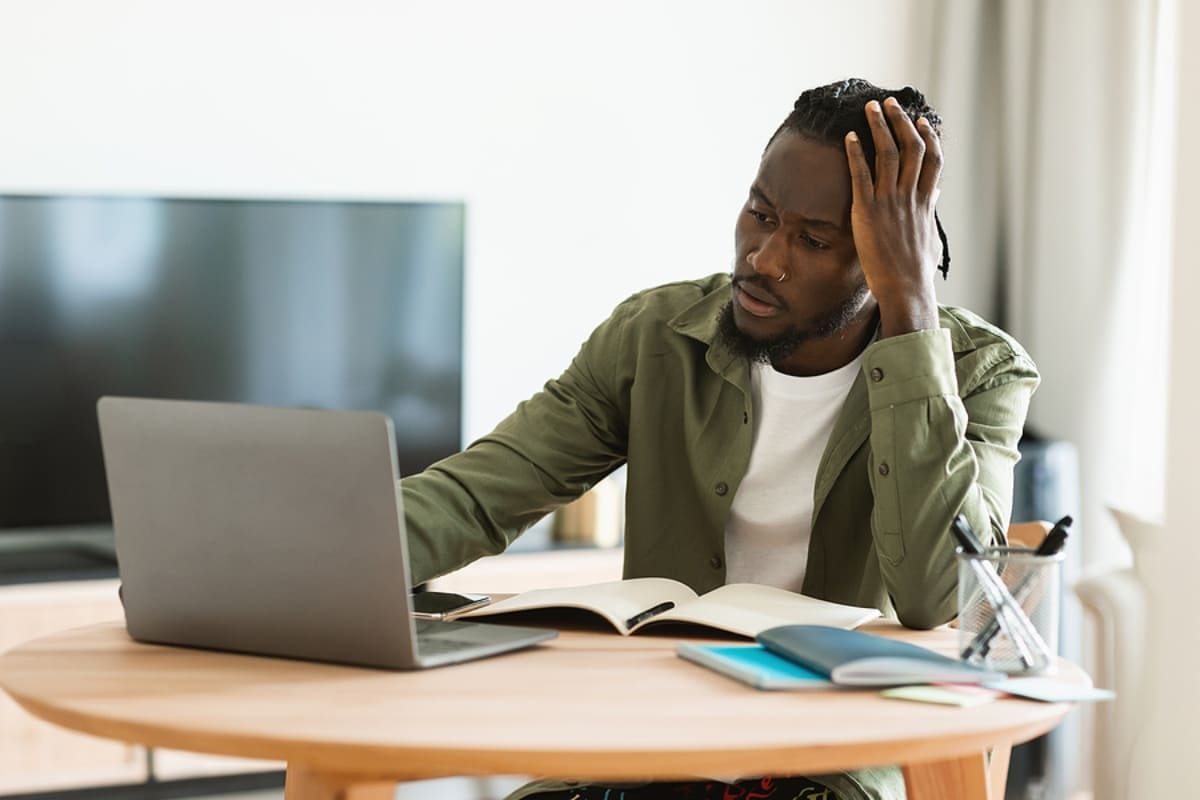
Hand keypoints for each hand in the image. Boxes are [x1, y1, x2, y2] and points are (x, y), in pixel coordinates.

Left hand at [844, 97, 943, 336]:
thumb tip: (936, 193)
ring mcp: (890, 202)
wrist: (905, 288)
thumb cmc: (916, 269)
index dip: (928, 136)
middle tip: (890, 103)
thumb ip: (931, 210)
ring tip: (870, 108)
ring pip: (887, 154)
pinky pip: (861, 175)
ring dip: (879, 126)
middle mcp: (910, 196)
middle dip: (901, 121)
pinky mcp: (867, 211)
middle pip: (911, 147)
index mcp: (926, 202)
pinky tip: (849, 136)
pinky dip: (855, 152)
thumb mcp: (930, 236)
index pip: (932, 159)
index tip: (921, 120)